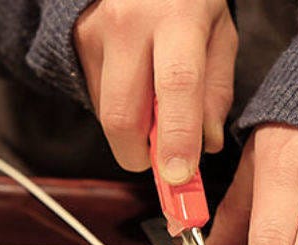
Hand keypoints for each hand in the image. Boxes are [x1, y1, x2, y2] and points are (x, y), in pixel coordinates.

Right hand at [73, 0, 236, 181]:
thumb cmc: (188, 1)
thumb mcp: (220, 35)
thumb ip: (216, 93)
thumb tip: (205, 145)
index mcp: (176, 18)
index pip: (176, 84)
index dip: (177, 137)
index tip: (179, 175)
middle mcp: (129, 26)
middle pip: (123, 117)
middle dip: (142, 156)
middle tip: (164, 160)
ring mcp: (96, 36)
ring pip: (107, 116)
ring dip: (134, 133)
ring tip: (154, 106)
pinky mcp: (77, 47)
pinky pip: (98, 103)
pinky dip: (122, 113)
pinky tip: (136, 87)